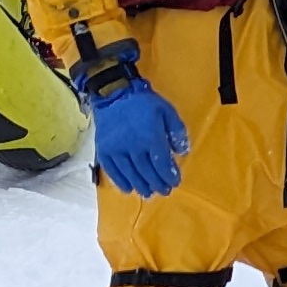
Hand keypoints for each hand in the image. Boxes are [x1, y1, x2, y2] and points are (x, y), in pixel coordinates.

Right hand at [81, 48, 186, 196]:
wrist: (114, 93)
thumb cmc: (143, 103)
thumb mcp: (167, 111)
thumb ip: (177, 131)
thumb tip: (182, 152)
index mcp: (151, 136)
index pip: (162, 163)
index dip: (169, 175)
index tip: (175, 182)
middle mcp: (133, 146)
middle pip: (147, 171)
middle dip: (158, 183)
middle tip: (165, 191)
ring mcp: (117, 149)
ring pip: (131, 174)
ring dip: (141, 186)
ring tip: (149, 193)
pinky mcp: (104, 150)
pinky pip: (112, 171)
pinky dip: (121, 182)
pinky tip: (129, 188)